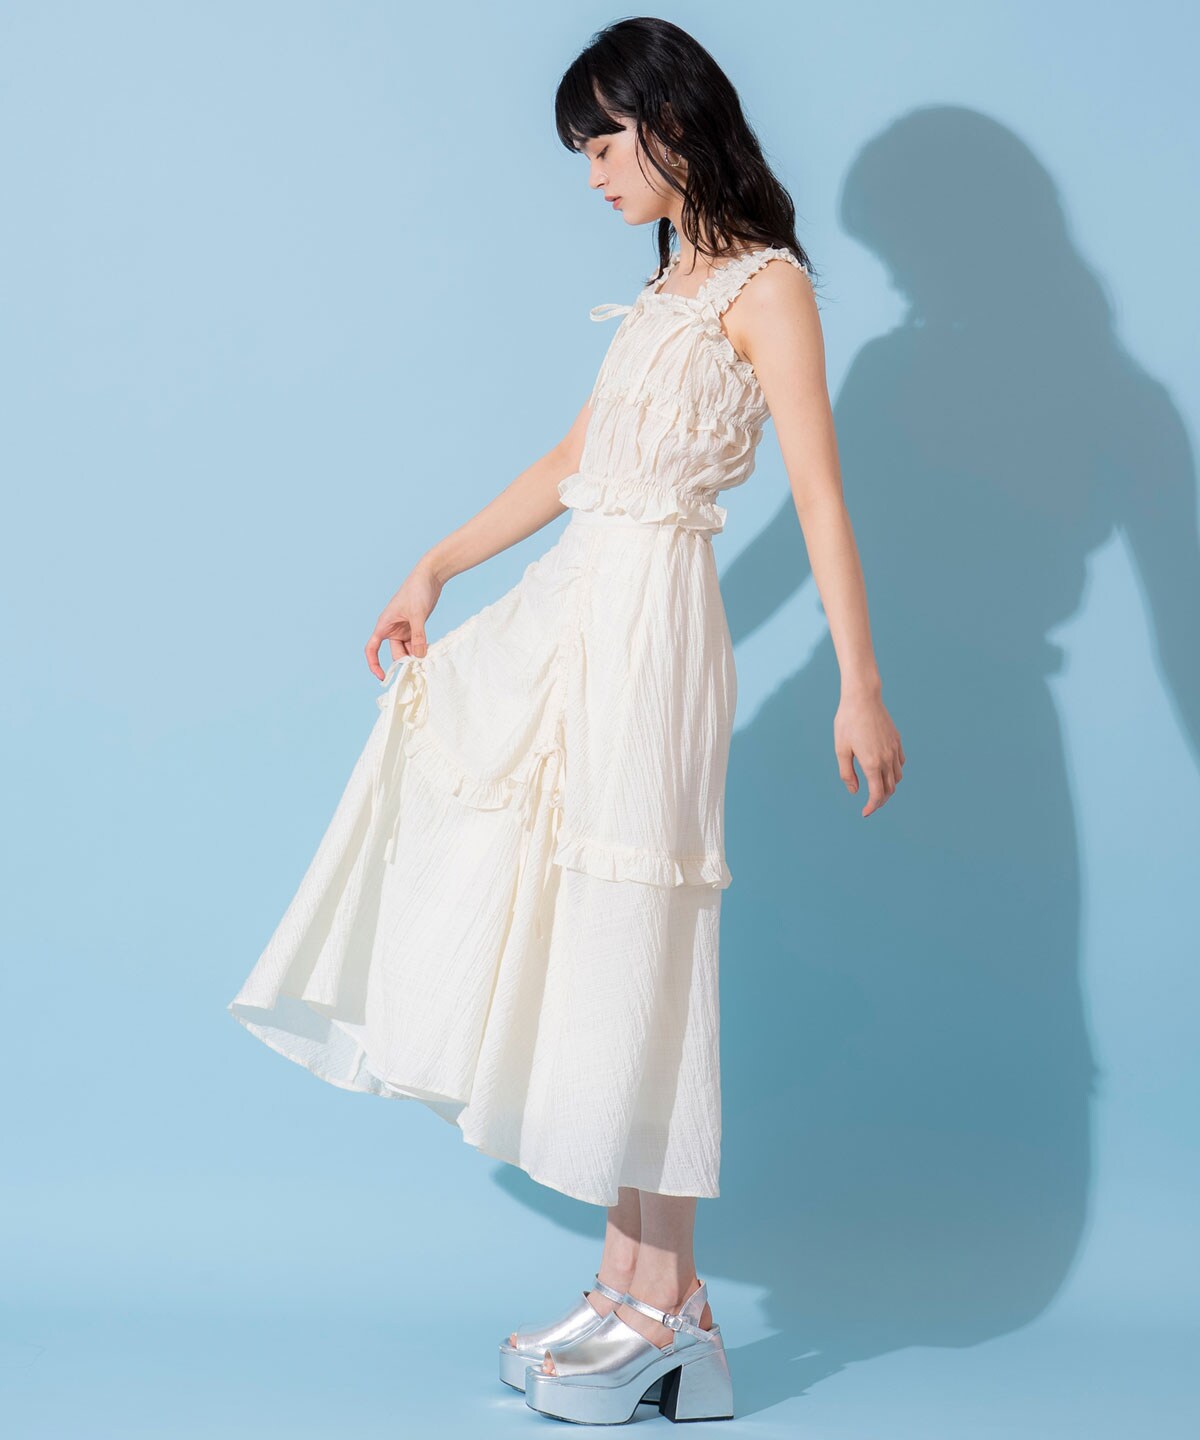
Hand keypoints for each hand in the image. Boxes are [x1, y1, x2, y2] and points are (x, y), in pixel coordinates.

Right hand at [364, 560, 443, 679]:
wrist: (430, 576)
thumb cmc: (418, 590)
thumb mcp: (418, 614)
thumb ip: (418, 636)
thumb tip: (419, 656)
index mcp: (384, 625)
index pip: (372, 649)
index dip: (374, 664)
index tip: (383, 677)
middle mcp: (391, 629)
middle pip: (396, 653)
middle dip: (406, 661)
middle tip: (420, 668)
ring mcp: (403, 629)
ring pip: (407, 650)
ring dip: (416, 656)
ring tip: (428, 660)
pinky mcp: (415, 627)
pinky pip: (416, 644)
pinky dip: (422, 649)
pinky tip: (431, 651)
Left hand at [834, 687, 904, 815]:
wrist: (862, 698)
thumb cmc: (847, 722)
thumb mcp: (841, 749)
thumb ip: (847, 773)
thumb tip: (855, 791)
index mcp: (872, 763)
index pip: (877, 794)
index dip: (872, 807)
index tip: (865, 812)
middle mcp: (887, 758)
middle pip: (889, 789)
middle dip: (880, 801)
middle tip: (869, 804)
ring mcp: (894, 749)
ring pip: (897, 777)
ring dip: (889, 787)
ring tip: (877, 789)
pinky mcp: (897, 741)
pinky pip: (900, 763)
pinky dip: (894, 772)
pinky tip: (885, 770)